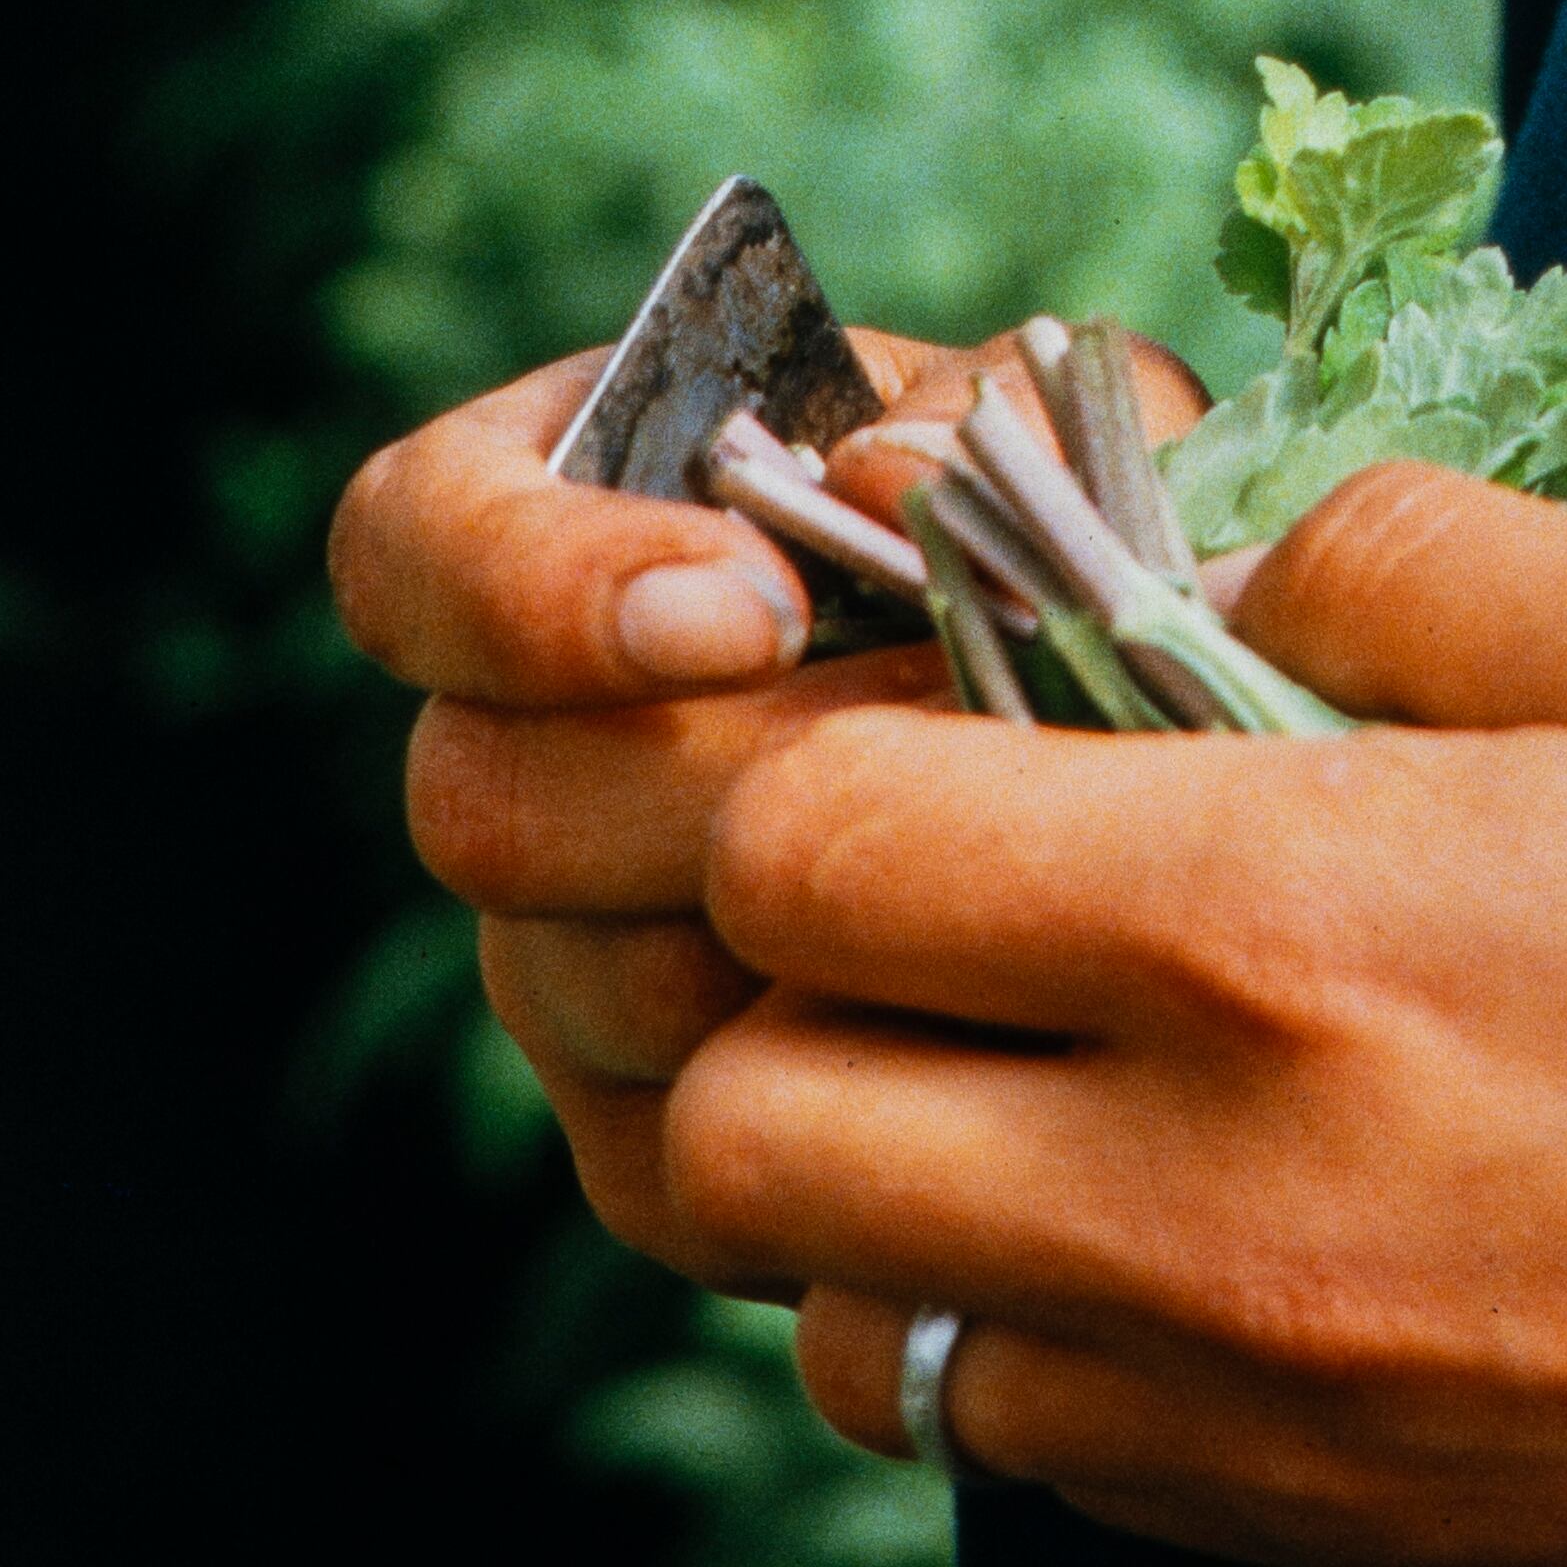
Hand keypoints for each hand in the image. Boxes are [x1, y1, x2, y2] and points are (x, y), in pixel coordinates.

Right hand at [326, 324, 1202, 1270]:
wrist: (1151, 784)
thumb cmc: (1072, 555)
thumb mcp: (1063, 433)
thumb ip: (981, 416)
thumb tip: (876, 473)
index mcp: (565, 521)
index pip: (415, 546)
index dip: (540, 587)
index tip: (758, 606)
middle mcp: (514, 745)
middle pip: (476, 796)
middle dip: (721, 782)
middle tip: (941, 754)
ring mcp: (554, 958)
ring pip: (583, 985)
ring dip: (803, 930)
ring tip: (1007, 865)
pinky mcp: (638, 1147)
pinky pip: (675, 1149)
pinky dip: (835, 1078)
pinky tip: (981, 1008)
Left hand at [670, 472, 1566, 1566]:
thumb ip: (1396, 550)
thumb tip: (1190, 531)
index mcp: (1284, 930)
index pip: (803, 854)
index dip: (818, 741)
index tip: (934, 681)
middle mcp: (1210, 1208)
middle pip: (738, 1130)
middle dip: (770, 975)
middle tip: (939, 864)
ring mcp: (1261, 1419)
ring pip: (846, 1323)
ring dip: (880, 1171)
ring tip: (1045, 1038)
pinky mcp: (1335, 1549)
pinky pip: (1033, 1450)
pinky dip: (1029, 1324)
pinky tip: (1194, 1196)